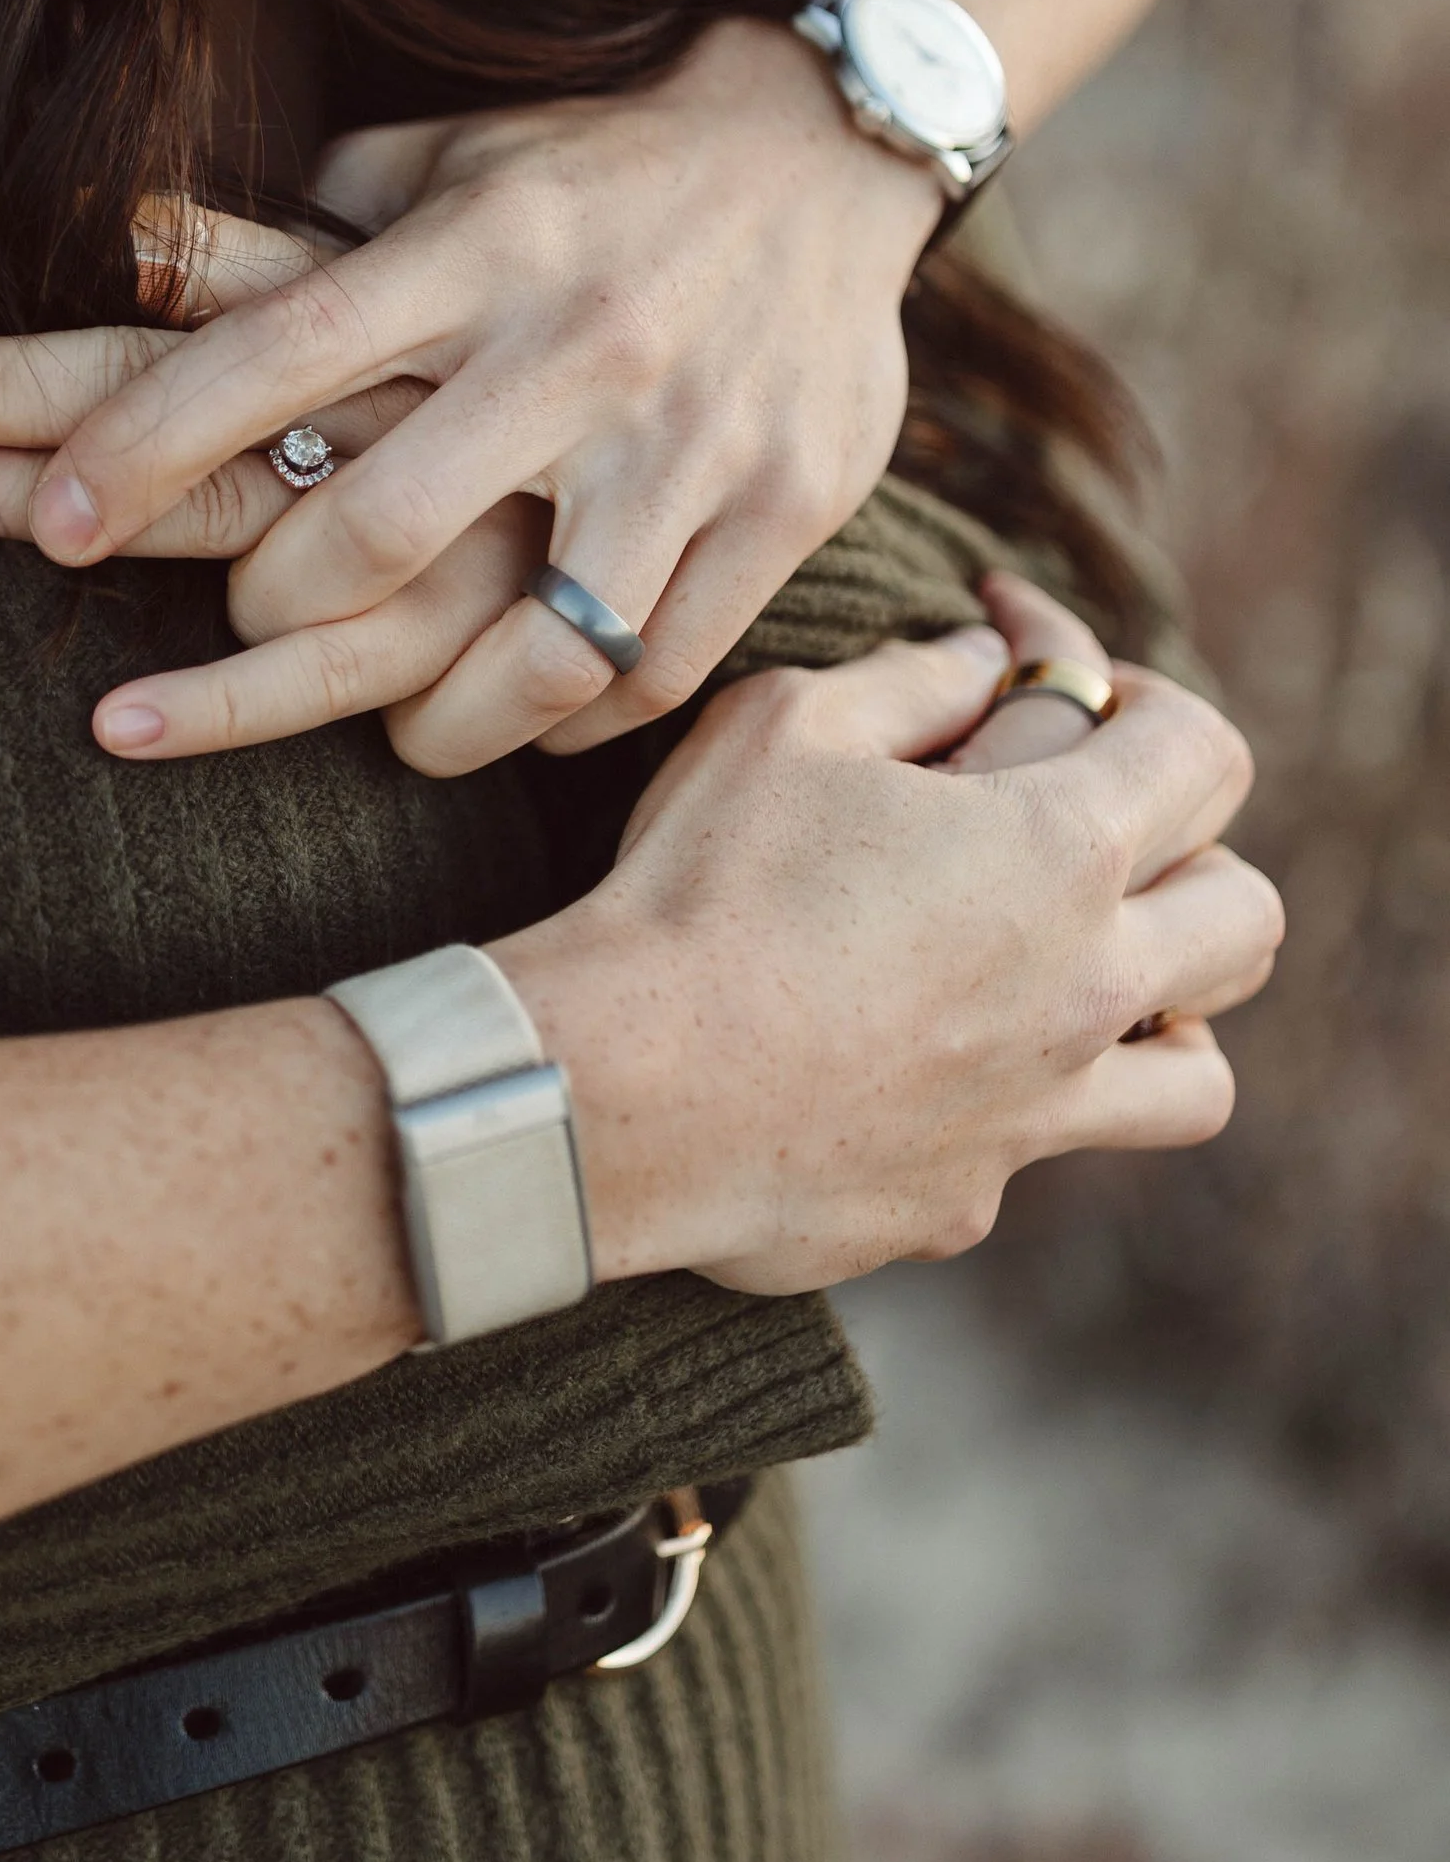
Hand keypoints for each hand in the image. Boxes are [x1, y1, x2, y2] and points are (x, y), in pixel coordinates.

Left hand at [0, 19, 942, 771]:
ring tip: (394, 735)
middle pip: (380, 526)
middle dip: (271, 608)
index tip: (50, 522)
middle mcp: (574, 344)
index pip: (279, 353)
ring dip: (431, 720)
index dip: (151, 444)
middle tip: (240, 628)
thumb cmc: (590, 165)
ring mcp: (688, 437)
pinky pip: (651, 671)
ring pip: (530, 645)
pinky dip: (569, 722)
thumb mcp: (444, 154)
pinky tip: (522, 724)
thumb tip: (112, 244)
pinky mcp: (783, 508)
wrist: (829, 145)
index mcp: (473, 248)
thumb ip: (296, 223)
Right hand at [494, 597, 1282, 1295]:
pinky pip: (1042, 1151)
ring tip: (1079, 978)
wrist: (616, 1090)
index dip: (1137, 690)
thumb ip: (911, 681)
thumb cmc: (698, 888)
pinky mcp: (967, 1199)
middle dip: (1188, 851)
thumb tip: (983, 661)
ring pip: (1203, 1072)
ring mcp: (1038, 1110)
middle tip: (1083, 828)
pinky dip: (1014, 1106)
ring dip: (1164, 1012)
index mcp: (1058, 850)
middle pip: (1245, 913)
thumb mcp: (786, 727)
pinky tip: (932, 1073)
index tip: (1041, 671)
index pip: (1202, 751)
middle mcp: (1084, 988)